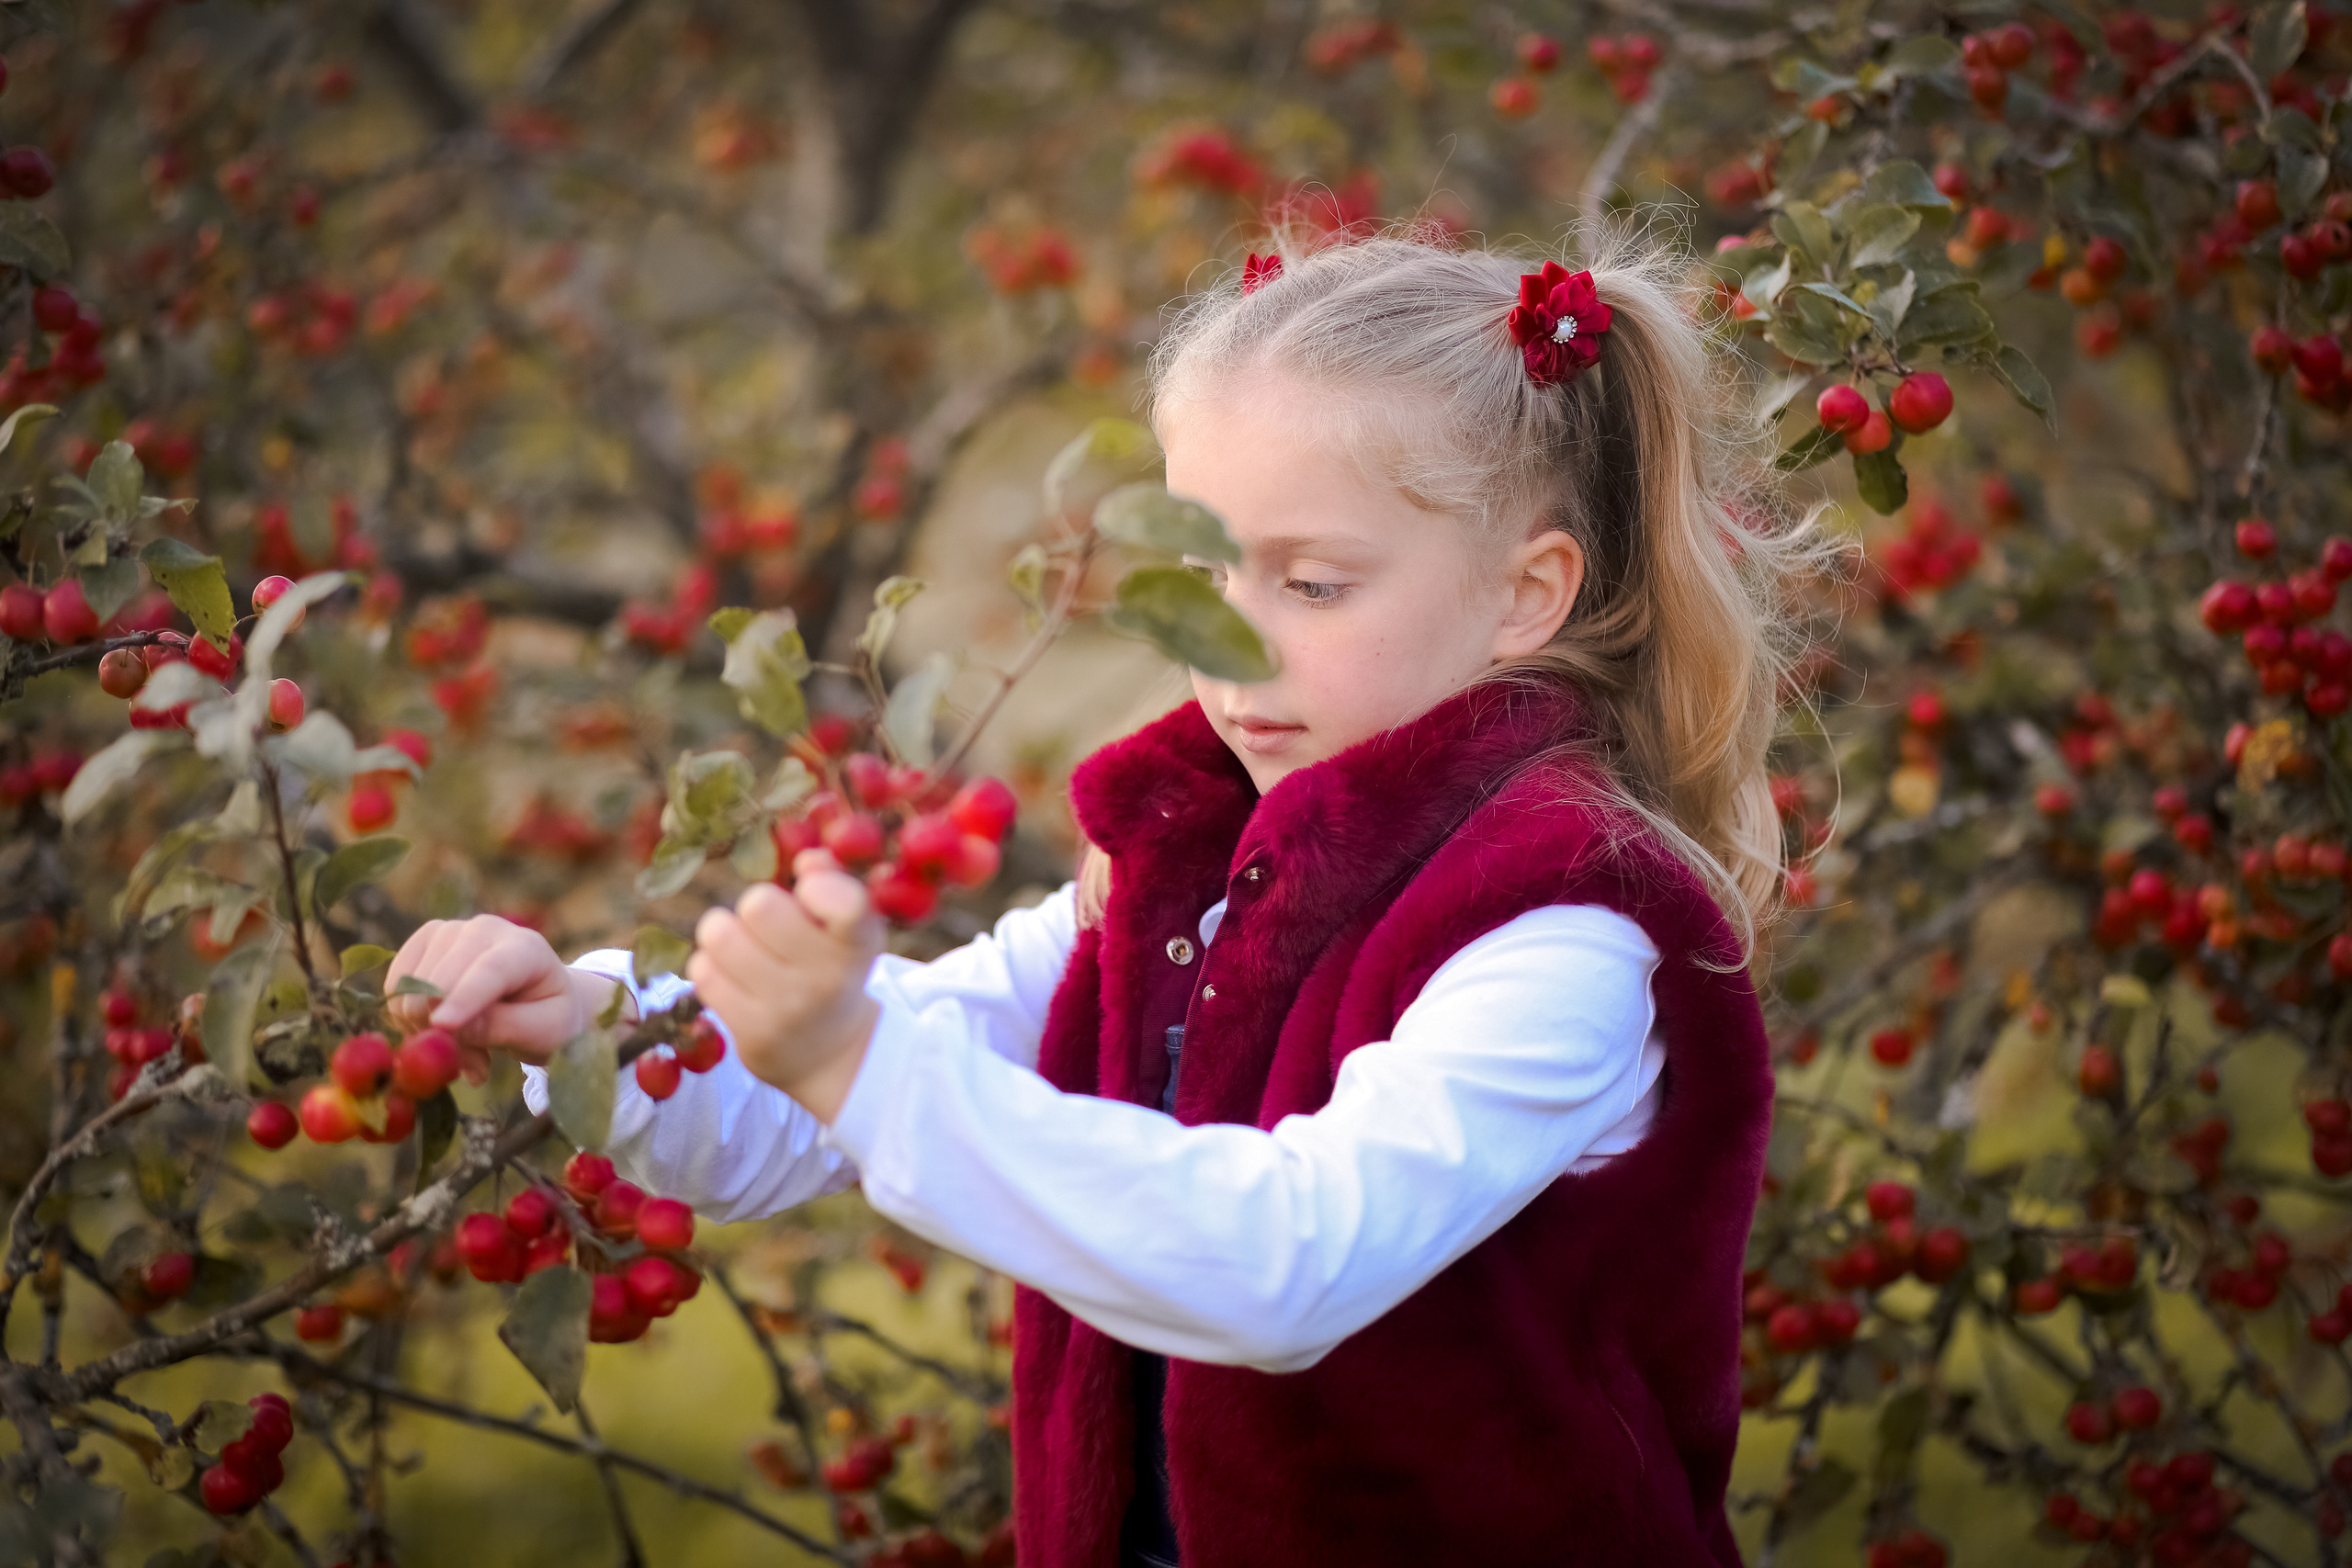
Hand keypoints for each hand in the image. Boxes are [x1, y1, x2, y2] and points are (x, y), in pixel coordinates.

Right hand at [385, 915, 638, 1085]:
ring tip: (470, 1050)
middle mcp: (484, 929)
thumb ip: (504, 1027)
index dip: (464, 997)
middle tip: (476, 1067)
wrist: (539, 996)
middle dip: (445, 1032)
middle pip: (442, 980)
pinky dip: (410, 1020)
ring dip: (430, 1032)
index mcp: (526, 948)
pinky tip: (444, 1032)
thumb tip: (452, 1026)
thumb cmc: (548, 1016)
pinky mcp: (422, 943)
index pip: (490, 969)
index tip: (442, 1025)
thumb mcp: (544, 1031)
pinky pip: (395, 990)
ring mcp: (448, 931)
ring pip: (413, 989)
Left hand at [685, 849, 882, 1121]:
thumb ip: (833, 883)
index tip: (808, 892)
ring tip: (742, 947)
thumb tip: (806, 860)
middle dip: (756, 906)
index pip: (846, 903)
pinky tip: (732, 977)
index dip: (818, 886)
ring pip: (720, 934)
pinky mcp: (751, 1034)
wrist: (830, 1052)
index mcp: (858, 943)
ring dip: (724, 932)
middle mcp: (827, 979)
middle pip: (759, 904)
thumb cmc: (833, 970)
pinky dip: (711, 966)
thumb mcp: (849, 929)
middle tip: (766, 925)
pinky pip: (703, 972)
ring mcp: (787, 1010)